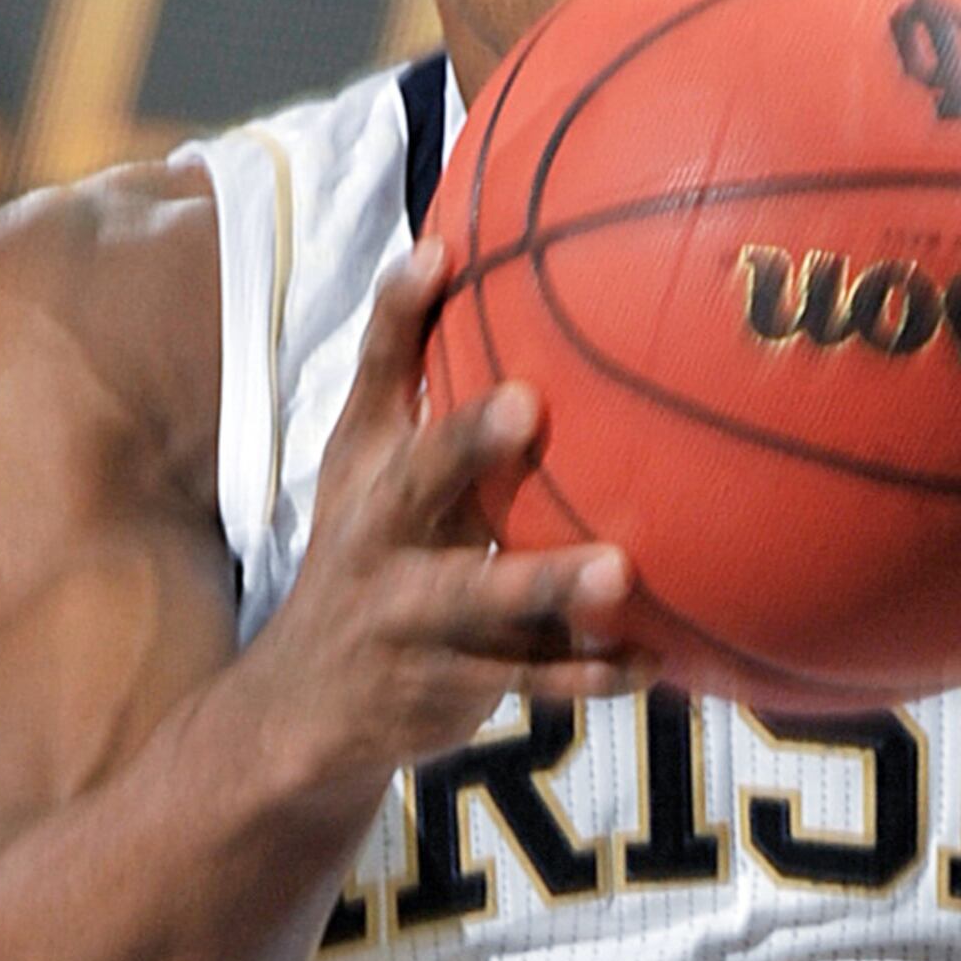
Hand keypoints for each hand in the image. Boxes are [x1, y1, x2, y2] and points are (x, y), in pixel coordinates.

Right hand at [239, 242, 639, 806]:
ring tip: (617, 570)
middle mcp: (377, 535)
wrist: (305, 705)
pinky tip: (656, 664)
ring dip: (546, 582)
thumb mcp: (369, 470)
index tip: (439, 254)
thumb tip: (469, 254)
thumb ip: (418, 382)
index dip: (398, 316)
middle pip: (418, 480)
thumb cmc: (368, 552)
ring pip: (479, 597)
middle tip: (525, 404)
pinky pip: (526, 680)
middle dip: (466, 441)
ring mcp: (407, 614)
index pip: (373, 379)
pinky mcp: (446, 682)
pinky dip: (589, 675)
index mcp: (366, 470)